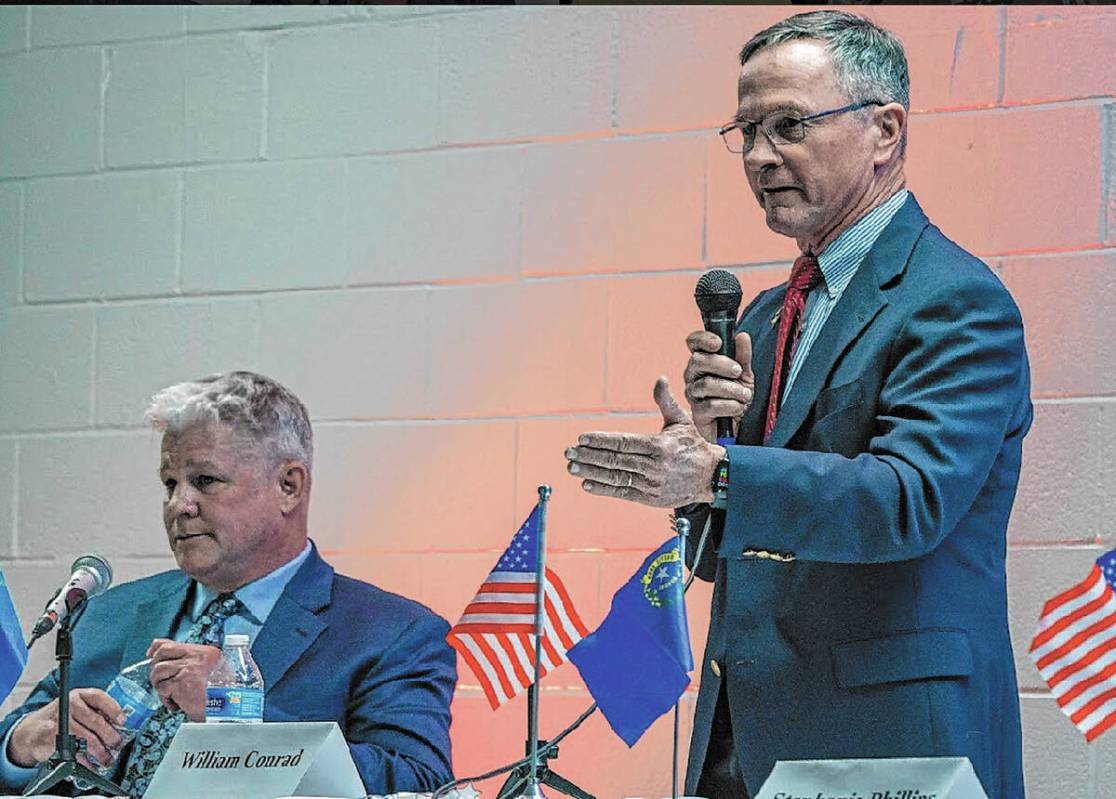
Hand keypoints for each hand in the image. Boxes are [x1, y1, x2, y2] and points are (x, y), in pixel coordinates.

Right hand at [8, 688, 124, 768]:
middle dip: (110, 736)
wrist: (32, 731)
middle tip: (118, 745)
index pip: (99, 697)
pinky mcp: (51, 739)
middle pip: (96, 721)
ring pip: (86, 739)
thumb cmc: (62, 718)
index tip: (123, 720)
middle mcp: (68, 706)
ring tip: (107, 759)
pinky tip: (92, 766)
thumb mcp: (78, 707)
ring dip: (100, 752)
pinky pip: (73, 752)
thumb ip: (96, 711)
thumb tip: (119, 723)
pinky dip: (85, 762)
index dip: (113, 709)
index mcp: (78, 695)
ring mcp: (59, 722)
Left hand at [147, 639, 221, 721]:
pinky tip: (176, 704)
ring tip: (171, 695)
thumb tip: (172, 664)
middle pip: (161, 655)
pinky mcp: (180, 684)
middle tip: (162, 681)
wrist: (230, 708)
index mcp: (204, 652)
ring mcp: (187, 669)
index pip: (172, 643)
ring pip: (158, 671)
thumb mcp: (213, 672)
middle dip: (156, 668)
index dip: (156, 648)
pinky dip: (166, 699)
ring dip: (160, 685)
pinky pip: (163, 688)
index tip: (150, 653)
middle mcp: (195, 657)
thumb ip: (196, 665)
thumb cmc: (224, 694)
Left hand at [565, 377, 724, 507]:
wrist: (713, 478)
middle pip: (615, 461)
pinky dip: (603, 489)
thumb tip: (660, 379)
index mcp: (660, 446)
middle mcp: (654, 466)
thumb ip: (666, 402)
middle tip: (568, 453)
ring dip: (591, 473)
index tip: (582, 438)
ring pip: (615, 477)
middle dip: (589, 456)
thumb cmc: (694, 446)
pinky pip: (623, 493)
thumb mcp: (681, 422)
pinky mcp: (650, 498)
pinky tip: (587, 484)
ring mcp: (651, 484)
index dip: (601, 441)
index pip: (624, 442)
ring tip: (572, 467)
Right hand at [683, 330, 753, 442]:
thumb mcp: (745, 375)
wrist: (740, 426)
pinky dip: (729, 406)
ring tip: (745, 395)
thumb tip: (742, 336)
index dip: (703, 339)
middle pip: (698, 360)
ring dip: (730, 389)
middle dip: (721, 364)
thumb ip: (743, 357)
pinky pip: (710, 405)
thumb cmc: (737, 397)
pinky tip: (737, 408)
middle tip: (738, 372)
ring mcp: (693, 394)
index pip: (694, 342)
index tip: (718, 343)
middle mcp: (693, 375)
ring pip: (706, 384)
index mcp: (703, 361)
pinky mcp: (697, 413)